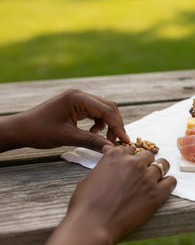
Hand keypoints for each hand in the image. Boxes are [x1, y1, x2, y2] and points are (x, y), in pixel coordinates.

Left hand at [9, 88, 129, 151]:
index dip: (117, 126)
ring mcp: (78, 99)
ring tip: (105, 139)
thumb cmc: (39, 131)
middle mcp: (80, 95)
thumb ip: (91, 141)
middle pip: (108, 107)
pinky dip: (99, 124)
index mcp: (77, 97)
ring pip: (103, 110)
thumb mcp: (67, 137)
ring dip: (108, 124)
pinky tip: (94, 132)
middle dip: (115, 124)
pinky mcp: (76, 106)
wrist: (20, 130)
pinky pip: (95, 113)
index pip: (106, 110)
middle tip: (117, 141)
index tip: (124, 140)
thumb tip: (111, 149)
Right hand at [68, 145, 176, 243]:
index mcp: (116, 156)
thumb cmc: (85, 205)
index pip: (130, 150)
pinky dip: (168, 183)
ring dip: (159, 171)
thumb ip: (105, 165)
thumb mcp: (90, 177)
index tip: (128, 168)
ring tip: (153, 181)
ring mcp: (147, 178)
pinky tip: (162, 189)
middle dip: (144, 164)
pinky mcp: (156, 194)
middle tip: (140, 176)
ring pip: (163, 165)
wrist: (92, 226)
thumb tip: (109, 156)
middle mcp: (134, 163)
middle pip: (148, 156)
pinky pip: (171, 181)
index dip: (129, 159)